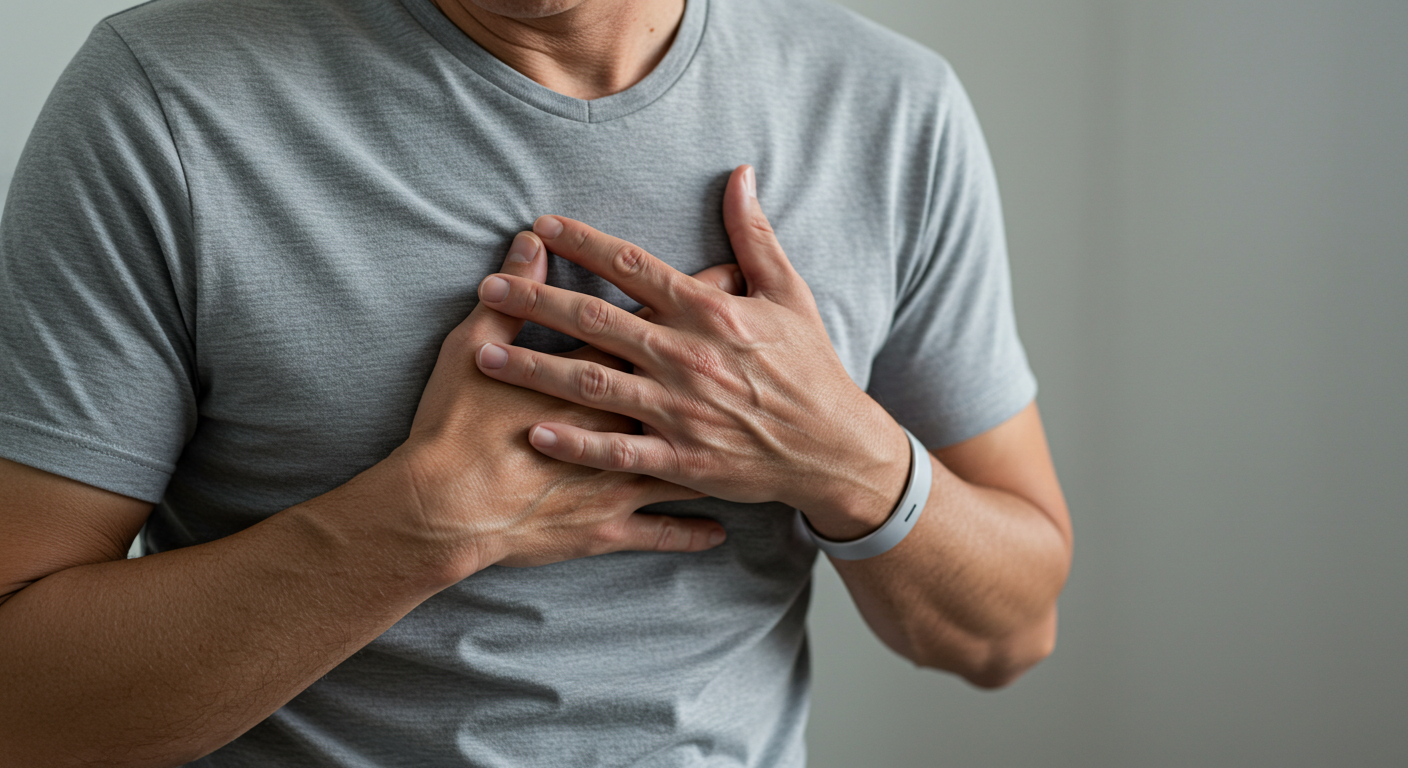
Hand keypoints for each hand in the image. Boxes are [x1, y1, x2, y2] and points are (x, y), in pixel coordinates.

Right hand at [386, 232, 738, 577]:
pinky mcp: (609, 527)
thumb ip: (512, 298)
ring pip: (686, 461)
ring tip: (754, 439)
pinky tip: (719, 530)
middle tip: (762, 343)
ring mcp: (619, 480)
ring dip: (721, 448)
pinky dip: (691, 531)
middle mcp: (619, 427)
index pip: (654, 331)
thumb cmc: (456, 428)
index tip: (730, 281)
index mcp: (591, 379)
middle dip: (725, 363)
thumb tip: (531, 243)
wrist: (446, 510)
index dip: (694, 304)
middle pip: (684, 386)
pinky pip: (662, 531)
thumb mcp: (471, 349)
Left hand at [471, 166, 910, 539]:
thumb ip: (755, 235)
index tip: (540, 226)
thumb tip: (739, 174)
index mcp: (711, 313)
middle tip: (487, 287)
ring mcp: (682, 411)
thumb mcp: (790, 295)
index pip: (634, 267)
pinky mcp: (683, 459)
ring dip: (535, 368)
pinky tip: (532, 432)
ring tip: (485, 356)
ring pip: (592, 384)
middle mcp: (688, 357)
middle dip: (536, 301)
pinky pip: (617, 452)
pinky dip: (574, 444)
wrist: (835, 448)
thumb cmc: (811, 368)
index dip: (583, 244)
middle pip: (596, 320)